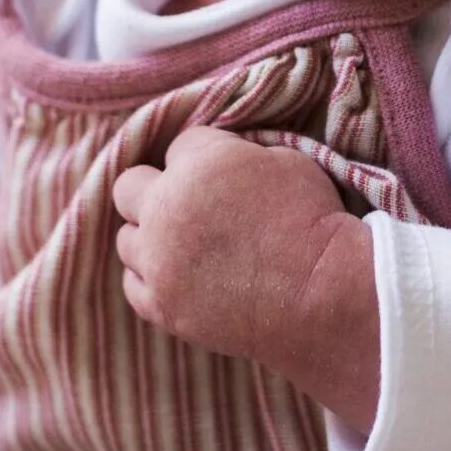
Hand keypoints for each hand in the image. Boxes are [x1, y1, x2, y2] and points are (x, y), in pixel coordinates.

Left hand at [111, 126, 380, 427]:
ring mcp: (158, 262)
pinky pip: (133, 285)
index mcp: (198, 164)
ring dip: (150, 237)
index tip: (227, 175)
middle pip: (129, 186)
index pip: (180, 145)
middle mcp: (165, 209)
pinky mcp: (162, 306)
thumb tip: (222, 160)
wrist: (323, 294)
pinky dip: (151, 278)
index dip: (205, 157)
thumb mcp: (286, 160)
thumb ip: (238, 154)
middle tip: (189, 205)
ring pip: (126, 239)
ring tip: (186, 246)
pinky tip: (179, 276)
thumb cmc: (314, 222)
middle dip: (155, 189)